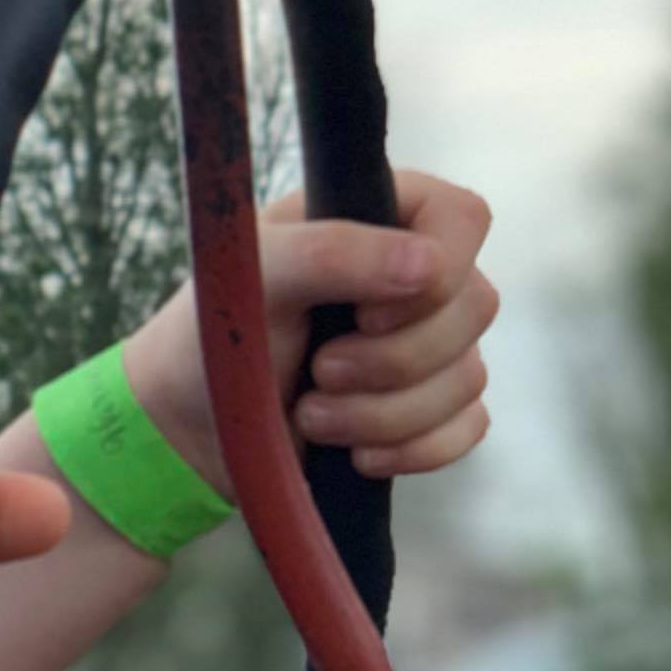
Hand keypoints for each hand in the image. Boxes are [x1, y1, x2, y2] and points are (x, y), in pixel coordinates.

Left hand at [123, 168, 497, 495]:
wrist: (194, 424)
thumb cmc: (217, 332)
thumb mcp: (255, 275)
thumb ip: (331, 253)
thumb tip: (431, 266)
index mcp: (385, 217)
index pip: (464, 219)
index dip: (436, 271)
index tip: (365, 312)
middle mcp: (420, 276)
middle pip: (476, 307)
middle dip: (392, 359)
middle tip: (320, 371)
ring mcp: (435, 344)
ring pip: (469, 378)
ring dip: (383, 413)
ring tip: (311, 413)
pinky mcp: (434, 410)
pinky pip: (467, 429)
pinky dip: (410, 450)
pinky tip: (354, 452)